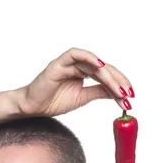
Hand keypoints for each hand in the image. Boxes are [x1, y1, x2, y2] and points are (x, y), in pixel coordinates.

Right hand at [16, 47, 133, 116]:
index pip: (107, 75)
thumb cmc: (53, 101)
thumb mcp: (83, 98)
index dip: (120, 84)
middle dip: (118, 81)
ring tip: (118, 89)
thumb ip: (99, 93)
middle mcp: (78, 66)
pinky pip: (74, 54)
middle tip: (127, 94)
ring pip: (93, 63)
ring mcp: (69, 63)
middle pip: (104, 68)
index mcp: (84, 73)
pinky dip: (88, 57)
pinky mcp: (58, 64)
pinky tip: (100, 65)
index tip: (130, 97)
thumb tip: (118, 94)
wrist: (33, 108)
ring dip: (108, 75)